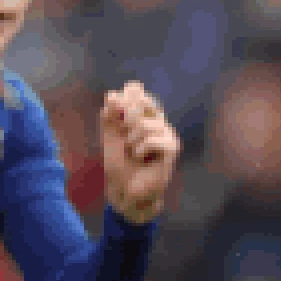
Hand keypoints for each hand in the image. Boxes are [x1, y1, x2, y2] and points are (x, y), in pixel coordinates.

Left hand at [98, 81, 179, 223]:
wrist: (124, 189)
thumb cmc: (119, 164)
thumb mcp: (109, 136)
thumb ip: (109, 116)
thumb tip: (112, 95)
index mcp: (142, 115)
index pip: (136, 92)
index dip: (123, 99)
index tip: (114, 115)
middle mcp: (157, 120)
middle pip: (143, 101)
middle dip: (126, 119)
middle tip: (124, 136)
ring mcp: (166, 133)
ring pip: (146, 124)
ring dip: (131, 140)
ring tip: (131, 152)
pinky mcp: (172, 148)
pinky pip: (154, 139)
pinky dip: (140, 149)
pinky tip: (139, 157)